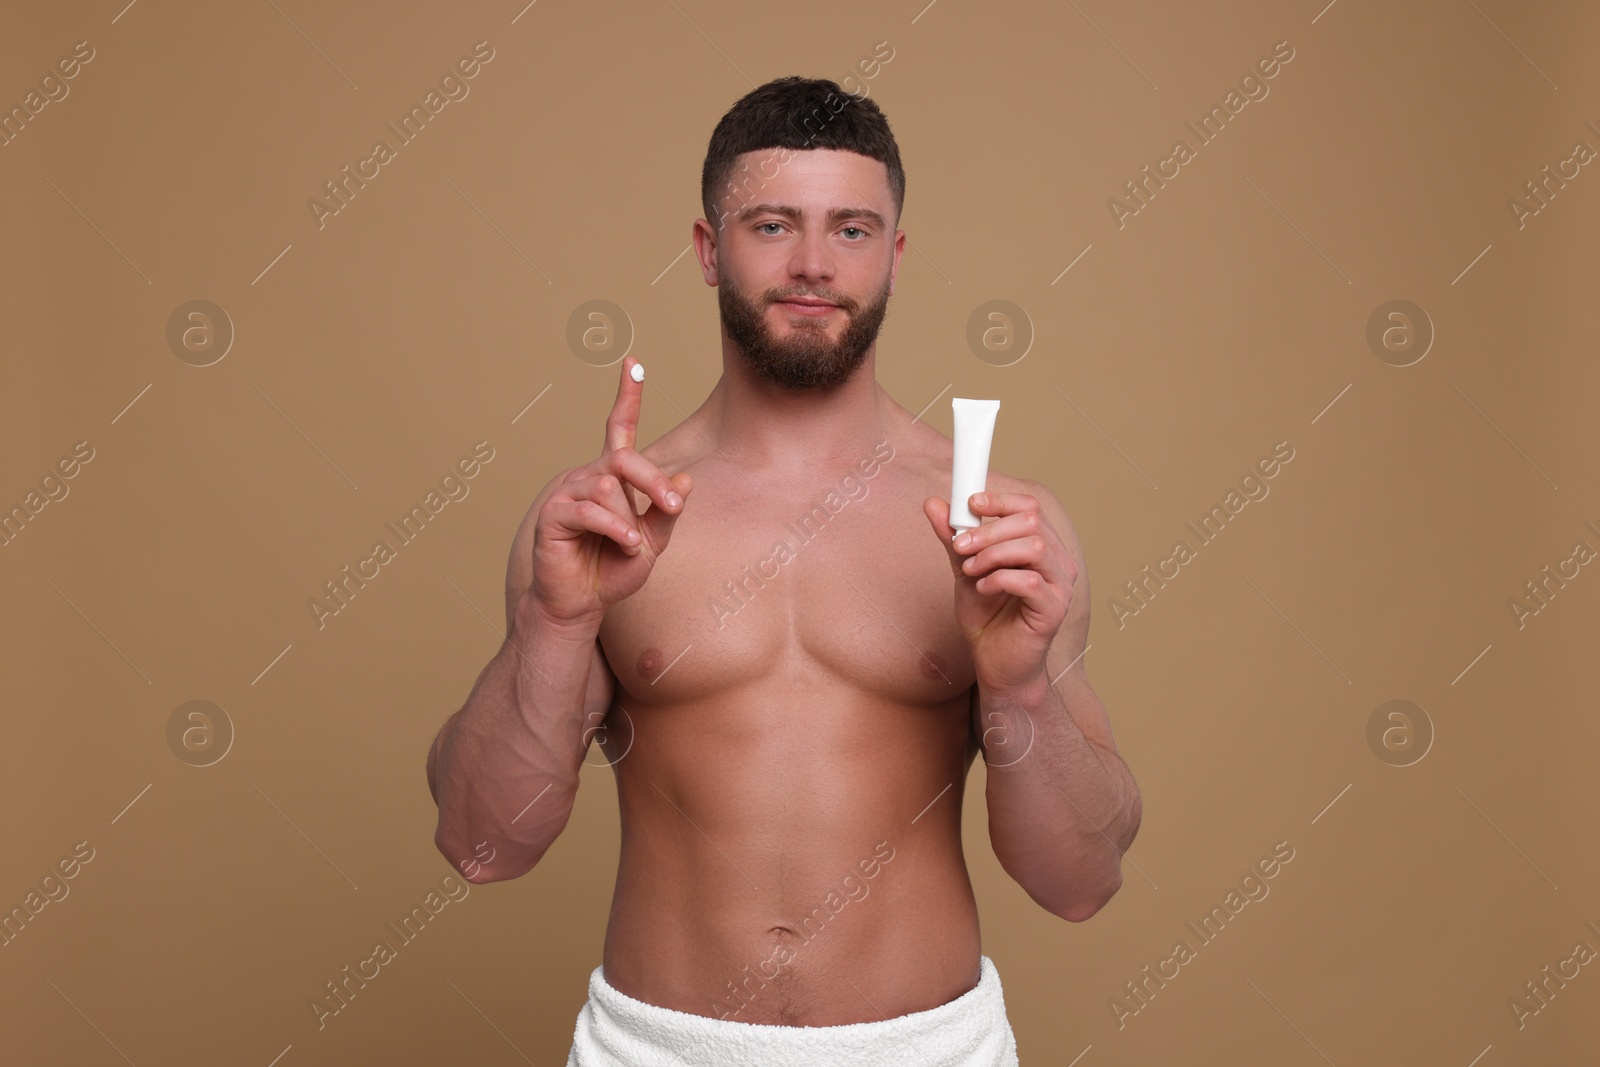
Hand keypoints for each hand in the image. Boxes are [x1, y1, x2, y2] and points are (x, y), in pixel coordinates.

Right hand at [527, 357, 691, 627]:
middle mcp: (588, 476)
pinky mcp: (552, 515)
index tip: (634, 364)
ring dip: (630, 520)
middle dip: (653, 481)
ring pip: (609, 489)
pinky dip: (615, 529)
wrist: (583, 603)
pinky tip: (627, 545)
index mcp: (612, 477)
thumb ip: (667, 512)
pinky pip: (589, 510)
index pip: (619, 429)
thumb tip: (685, 480)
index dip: (627, 396)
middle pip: (625, 459)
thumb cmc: (615, 569)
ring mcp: (567, 493)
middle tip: (672, 505)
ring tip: (633, 546)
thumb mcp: (654, 542)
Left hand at [923, 490, 1075, 694]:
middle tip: (961, 546)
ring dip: (993, 553)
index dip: (1000, 500)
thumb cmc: (986, 614)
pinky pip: (1031, 582)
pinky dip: (1000, 579)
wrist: (993, 661)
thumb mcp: (964, 568)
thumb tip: (934, 504)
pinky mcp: (1053, 611)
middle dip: (989, 529)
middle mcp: (1058, 562)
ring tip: (970, 570)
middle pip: (1031, 522)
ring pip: (1034, 547)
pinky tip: (983, 588)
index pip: (1030, 507)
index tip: (970, 504)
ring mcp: (1060, 586)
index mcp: (1043, 545)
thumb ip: (953, 537)